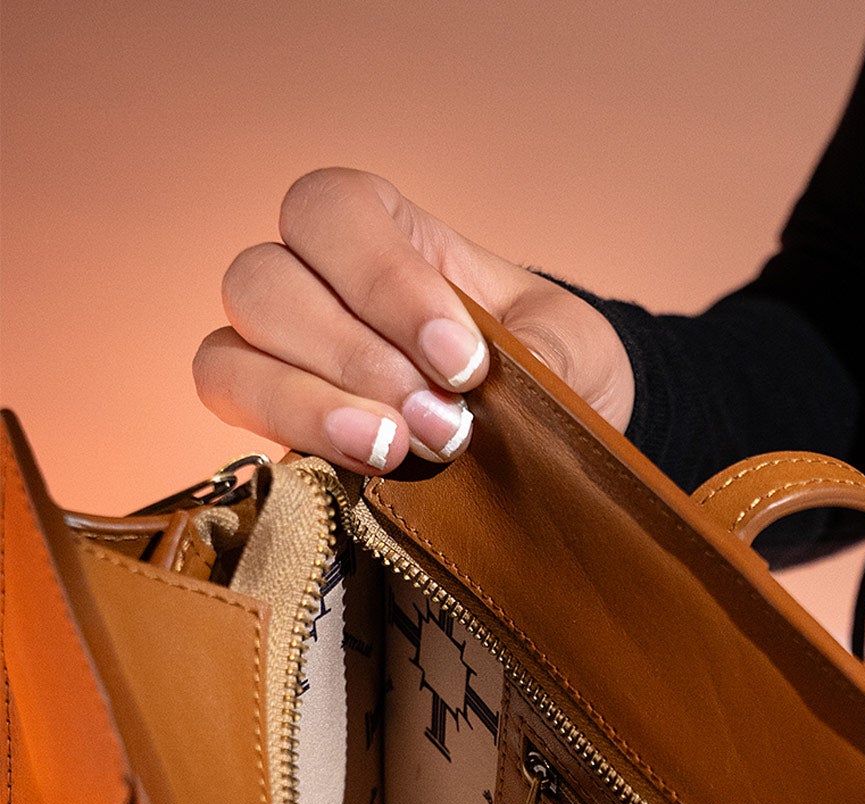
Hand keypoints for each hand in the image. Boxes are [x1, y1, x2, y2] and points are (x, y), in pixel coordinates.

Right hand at [193, 168, 634, 474]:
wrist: (545, 438)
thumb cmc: (547, 364)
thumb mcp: (574, 346)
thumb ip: (553, 351)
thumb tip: (526, 371)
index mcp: (382, 228)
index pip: (334, 213)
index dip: (386, 283)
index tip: (463, 361)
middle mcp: (311, 279)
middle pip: (262, 282)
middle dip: (356, 359)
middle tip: (443, 425)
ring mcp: (280, 355)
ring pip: (231, 355)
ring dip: (312, 406)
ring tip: (397, 451)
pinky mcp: (278, 426)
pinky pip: (234, 417)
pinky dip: (291, 439)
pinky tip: (364, 470)